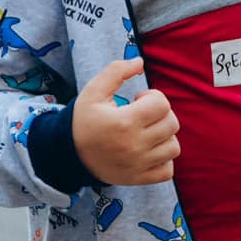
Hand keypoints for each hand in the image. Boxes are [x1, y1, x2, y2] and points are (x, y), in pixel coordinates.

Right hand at [71, 59, 180, 184]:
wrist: (67, 154)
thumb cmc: (83, 120)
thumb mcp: (93, 91)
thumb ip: (116, 71)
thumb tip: (139, 61)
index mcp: (123, 122)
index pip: (162, 104)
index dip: (153, 97)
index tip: (139, 100)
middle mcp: (134, 145)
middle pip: (171, 124)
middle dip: (160, 114)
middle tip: (142, 114)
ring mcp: (138, 165)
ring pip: (173, 147)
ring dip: (164, 136)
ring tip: (147, 132)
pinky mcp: (138, 179)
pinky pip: (167, 171)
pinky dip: (164, 160)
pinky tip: (150, 151)